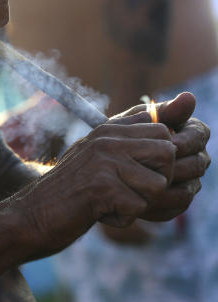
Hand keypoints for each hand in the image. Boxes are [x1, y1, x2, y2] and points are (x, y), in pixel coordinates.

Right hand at [14, 111, 177, 255]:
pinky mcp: (101, 187)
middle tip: (125, 190)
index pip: (162, 132)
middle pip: (167, 154)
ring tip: (109, 201)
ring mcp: (103, 161)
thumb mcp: (97, 158)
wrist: (32, 214)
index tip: (136, 174)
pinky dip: (121, 218)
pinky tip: (97, 212)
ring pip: (158, 184)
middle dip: (156, 179)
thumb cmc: (69, 190)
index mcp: (107, 130)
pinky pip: (139, 207)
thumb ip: (129, 139)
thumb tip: (174, 117)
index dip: (159, 160)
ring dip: (138, 202)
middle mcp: (105, 140)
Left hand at [123, 92, 209, 220]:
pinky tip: (140, 197)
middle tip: (156, 165)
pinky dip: (159, 202)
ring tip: (144, 181)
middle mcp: (193, 157)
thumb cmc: (120, 138)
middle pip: (198, 162)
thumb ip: (160, 111)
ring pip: (189, 187)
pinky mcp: (177, 200)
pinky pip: (177, 204)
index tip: (171, 143)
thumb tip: (189, 97)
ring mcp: (188, 180)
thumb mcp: (133, 121)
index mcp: (187, 133)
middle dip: (175, 164)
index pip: (200, 134)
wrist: (101, 168)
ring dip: (166, 184)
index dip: (188, 140)